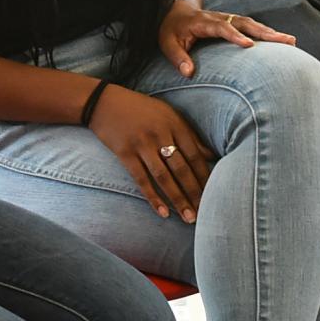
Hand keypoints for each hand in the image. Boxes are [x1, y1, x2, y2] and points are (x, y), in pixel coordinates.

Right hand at [85, 87, 214, 222]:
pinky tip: (163, 212)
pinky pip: (141, 180)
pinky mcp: (125, 153)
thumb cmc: (141, 109)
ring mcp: (142, 144)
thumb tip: (212, 155)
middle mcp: (160, 134)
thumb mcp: (168, 114)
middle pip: (181, 169)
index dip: (205, 176)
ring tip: (188, 218)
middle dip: (194, 193)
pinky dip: (153, 197)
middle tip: (205, 212)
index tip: (215, 194)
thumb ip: (189, 134)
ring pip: (164, 177)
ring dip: (178, 199)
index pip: (195, 155)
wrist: (104, 102)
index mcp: (175, 124)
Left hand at [157, 1, 294, 76]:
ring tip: (291, 42)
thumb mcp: (167, 43)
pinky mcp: (234, 23)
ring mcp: (228, 19)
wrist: (176, 11)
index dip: (235, 35)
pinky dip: (268, 34)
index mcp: (203, 22)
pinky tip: (282, 43)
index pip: (221, 27)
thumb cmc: (172, 29)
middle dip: (265, 32)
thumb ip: (177, 57)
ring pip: (253, 24)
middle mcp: (219, 17)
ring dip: (271, 33)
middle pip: (245, 23)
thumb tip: (189, 73)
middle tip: (285, 40)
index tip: (249, 46)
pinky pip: (253, 28)